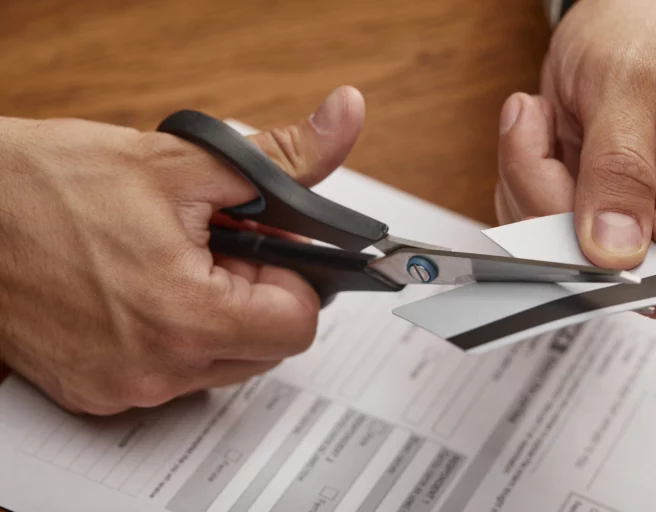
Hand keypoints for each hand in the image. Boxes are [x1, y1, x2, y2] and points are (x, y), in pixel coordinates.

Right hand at [0, 86, 364, 414]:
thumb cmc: (49, 184)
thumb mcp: (184, 160)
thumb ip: (283, 154)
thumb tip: (344, 118)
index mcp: (186, 315)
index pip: (299, 324)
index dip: (293, 277)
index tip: (266, 247)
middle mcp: (157, 367)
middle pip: (266, 347)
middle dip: (257, 293)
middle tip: (217, 247)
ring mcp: (126, 386)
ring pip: (223, 363)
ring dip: (219, 314)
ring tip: (176, 263)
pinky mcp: (98, 391)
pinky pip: (174, 373)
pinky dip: (178, 335)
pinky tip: (146, 289)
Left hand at [495, 0, 655, 314]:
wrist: (623, 20)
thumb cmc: (638, 36)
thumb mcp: (626, 86)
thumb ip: (619, 169)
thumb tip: (615, 253)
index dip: (601, 262)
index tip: (558, 211)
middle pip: (586, 259)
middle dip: (544, 193)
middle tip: (540, 127)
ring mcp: (621, 215)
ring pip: (545, 240)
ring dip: (525, 177)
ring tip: (543, 118)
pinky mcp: (581, 209)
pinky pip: (528, 218)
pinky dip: (519, 175)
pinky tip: (540, 135)